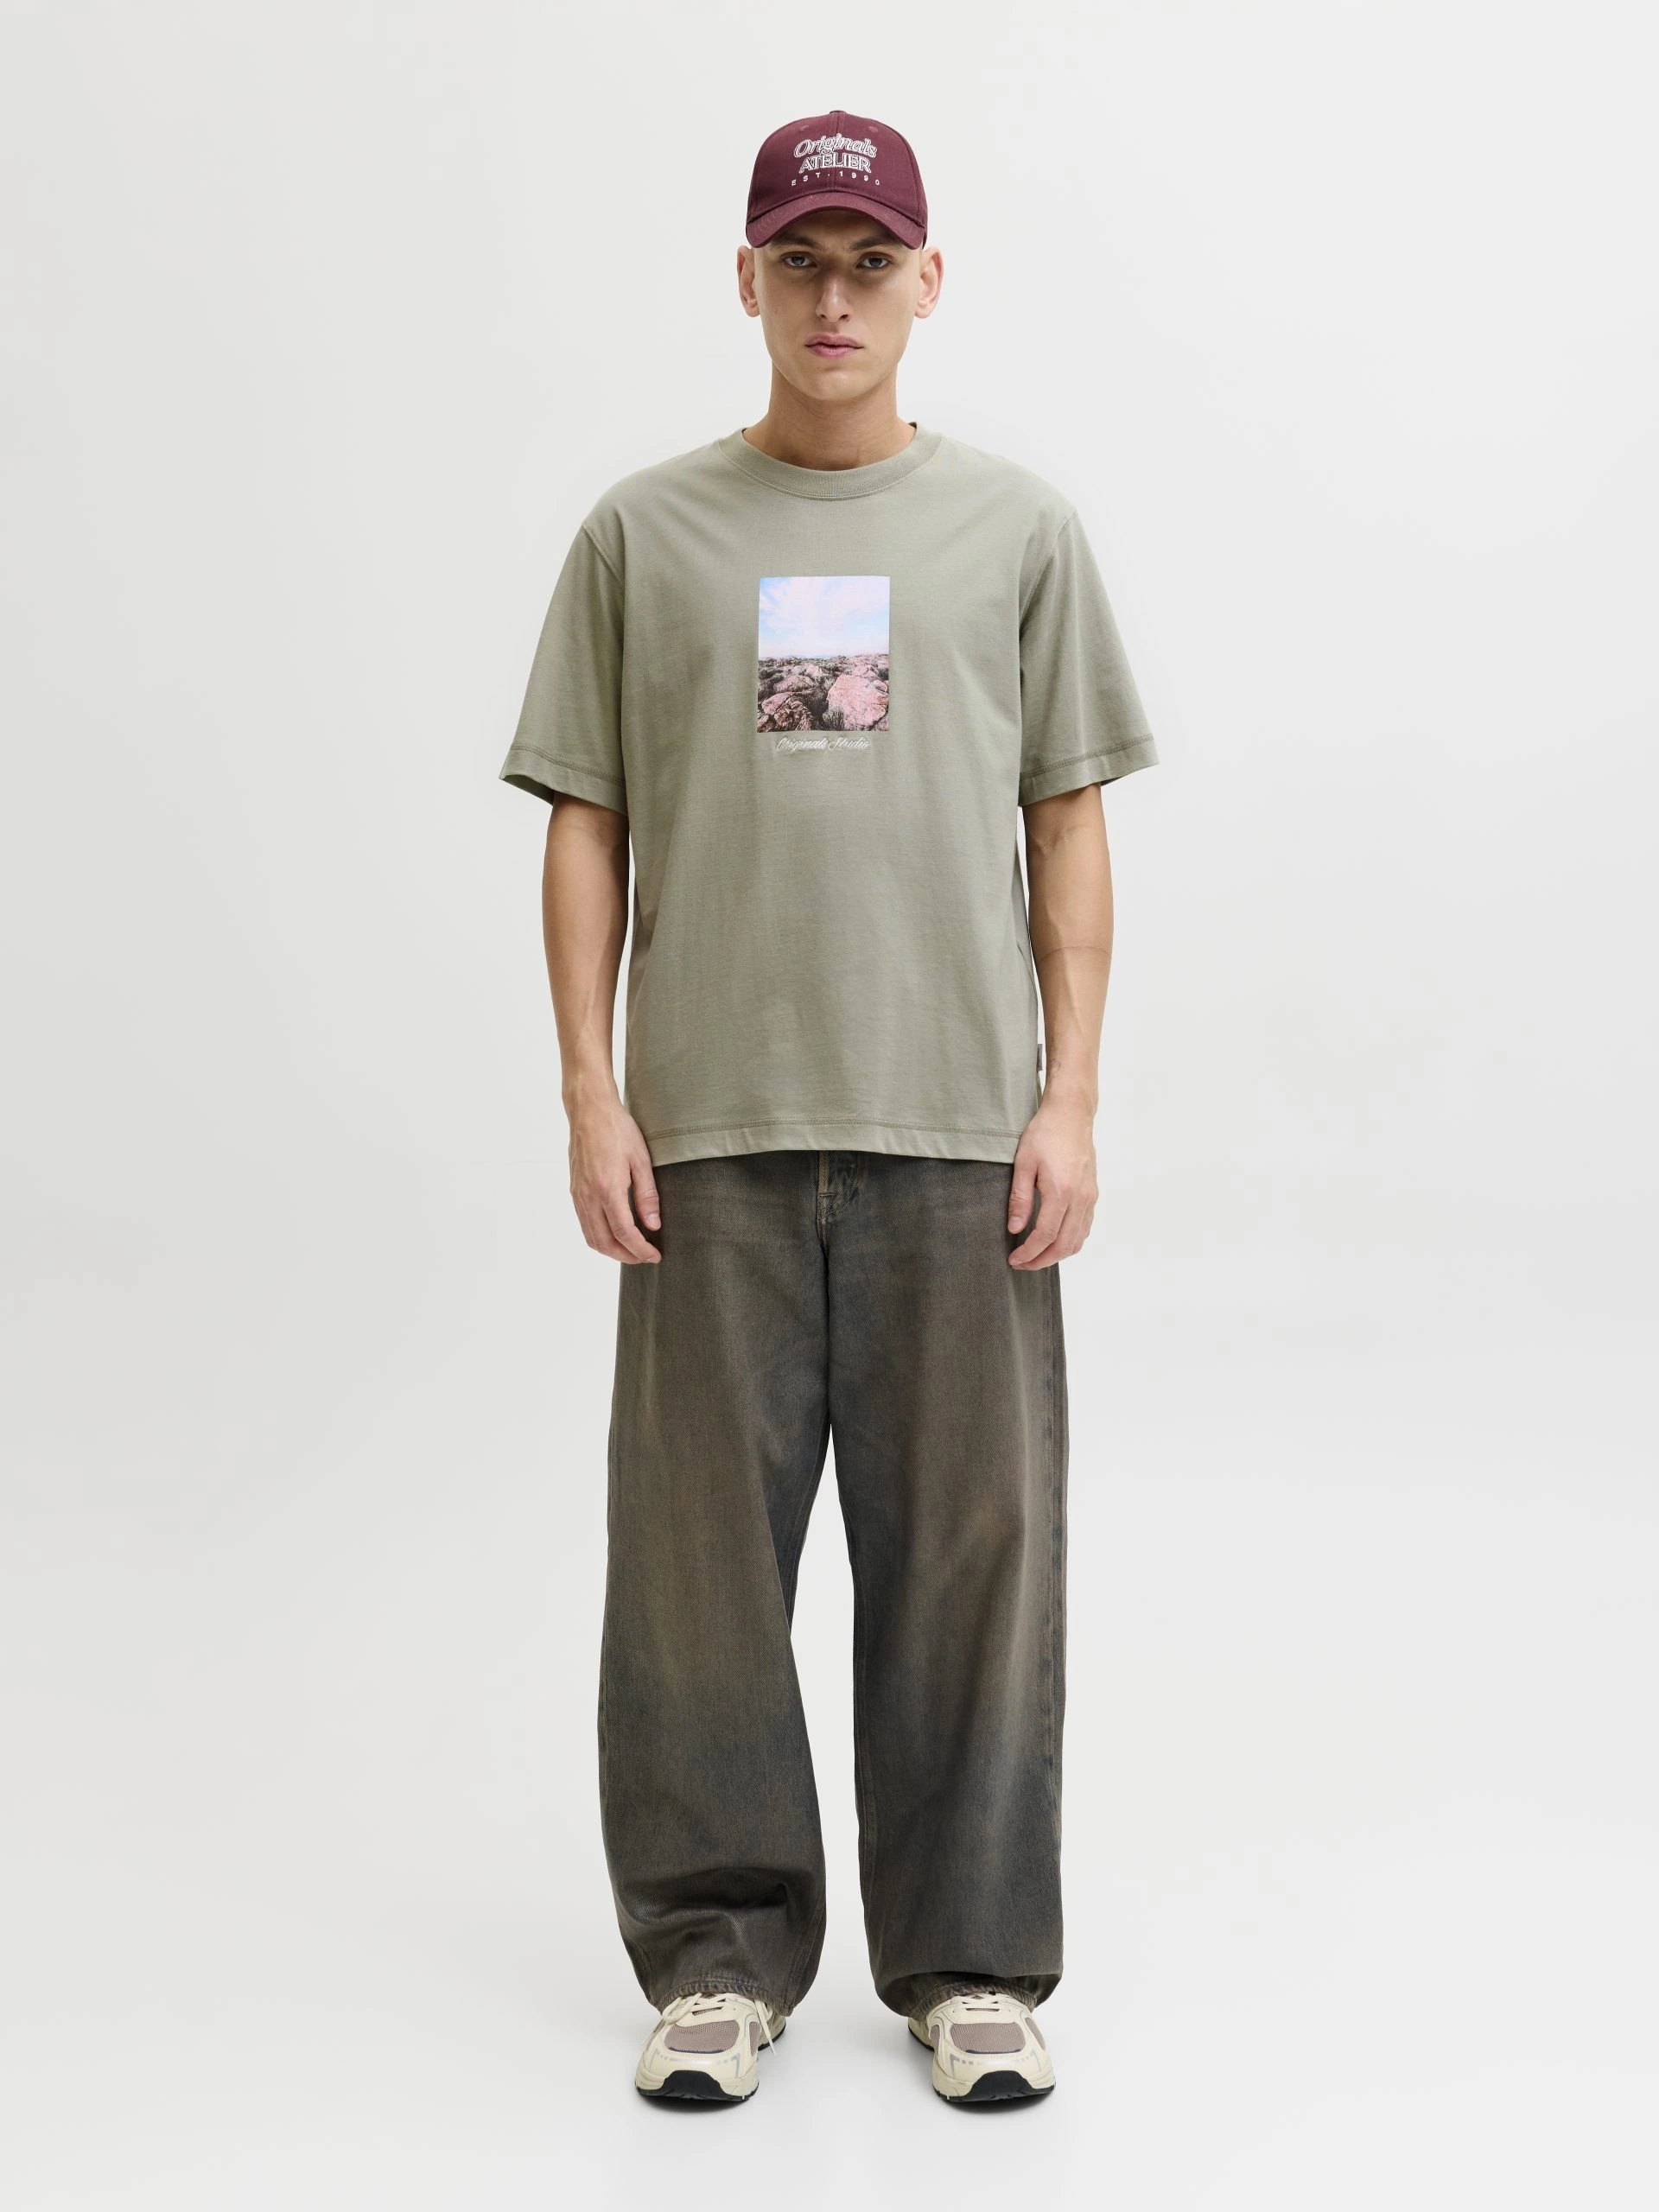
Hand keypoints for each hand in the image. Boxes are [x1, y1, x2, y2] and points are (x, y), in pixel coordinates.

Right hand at [569, 1100, 661, 1263]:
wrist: (589, 1111)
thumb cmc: (617, 1130)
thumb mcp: (641, 1160)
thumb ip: (647, 1196)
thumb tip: (653, 1226)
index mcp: (607, 1189)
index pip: (624, 1233)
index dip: (641, 1250)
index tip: (655, 1256)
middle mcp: (588, 1196)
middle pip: (604, 1243)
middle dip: (626, 1256)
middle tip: (645, 1257)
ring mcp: (578, 1195)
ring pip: (591, 1237)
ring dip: (611, 1250)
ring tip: (632, 1250)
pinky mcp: (574, 1191)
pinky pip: (584, 1224)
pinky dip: (599, 1237)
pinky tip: (615, 1233)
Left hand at [1008, 1099, 1098, 1267]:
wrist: (1071, 1115)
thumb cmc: (1045, 1134)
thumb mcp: (1023, 1163)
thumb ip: (1020, 1199)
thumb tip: (1014, 1229)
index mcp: (1061, 1191)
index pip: (1045, 1235)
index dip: (1029, 1253)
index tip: (1014, 1259)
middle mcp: (1080, 1198)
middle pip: (1064, 1245)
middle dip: (1042, 1260)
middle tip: (1022, 1264)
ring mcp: (1090, 1197)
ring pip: (1078, 1240)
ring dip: (1057, 1254)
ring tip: (1036, 1256)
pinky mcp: (1093, 1194)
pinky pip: (1085, 1227)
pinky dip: (1070, 1242)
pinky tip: (1054, 1241)